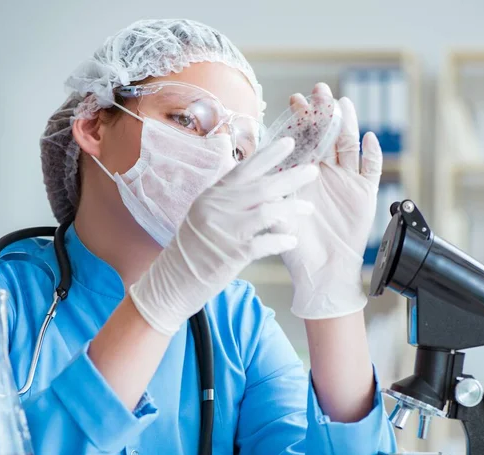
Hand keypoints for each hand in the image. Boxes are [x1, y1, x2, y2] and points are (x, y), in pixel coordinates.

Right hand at [129, 137, 318, 334]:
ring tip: (308, 208)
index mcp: (211, 196)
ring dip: (292, 208)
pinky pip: (266, 243)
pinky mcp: (232, 254)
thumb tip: (261, 190)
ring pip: (268, 211)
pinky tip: (292, 241)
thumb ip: (227, 202)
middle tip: (312, 171)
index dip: (269, 155)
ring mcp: (225, 230)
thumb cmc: (190, 251)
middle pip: (262, 187)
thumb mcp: (203, 217)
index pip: (244, 169)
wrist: (170, 282)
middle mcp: (217, 208)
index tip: (290, 143)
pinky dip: (281, 241)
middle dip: (291, 177)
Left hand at [281, 82, 382, 318]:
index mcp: (303, 176)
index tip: (294, 101)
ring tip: (342, 104)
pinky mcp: (364, 193)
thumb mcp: (278, 216)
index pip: (302, 141)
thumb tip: (250, 169)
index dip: (300, 122)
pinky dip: (372, 154)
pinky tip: (369, 138)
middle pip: (327, 136)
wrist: (322, 271)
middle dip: (323, 113)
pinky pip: (372, 168)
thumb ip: (270, 192)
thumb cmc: (298, 246)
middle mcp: (324, 174)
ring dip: (347, 125)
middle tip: (319, 91)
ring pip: (349, 145)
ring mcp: (346, 180)